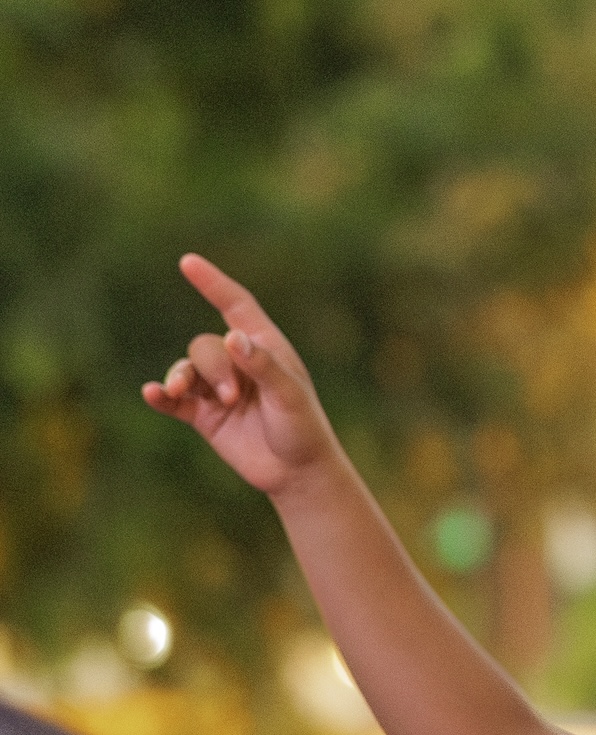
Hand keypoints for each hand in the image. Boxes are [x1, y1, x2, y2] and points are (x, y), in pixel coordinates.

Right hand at [140, 257, 348, 496]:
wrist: (297, 474)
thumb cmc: (304, 430)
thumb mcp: (289, 396)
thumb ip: (263, 367)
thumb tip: (233, 337)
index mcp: (265, 348)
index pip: (236, 307)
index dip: (213, 284)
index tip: (188, 261)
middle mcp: (239, 364)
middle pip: (205, 346)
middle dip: (212, 367)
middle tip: (232, 397)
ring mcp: (218, 389)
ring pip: (186, 369)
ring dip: (184, 380)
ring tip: (193, 398)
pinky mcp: (204, 415)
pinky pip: (174, 398)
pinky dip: (162, 395)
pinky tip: (153, 394)